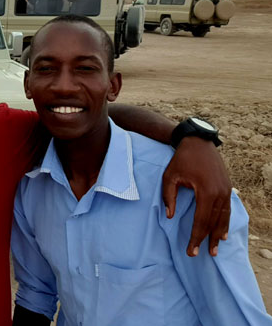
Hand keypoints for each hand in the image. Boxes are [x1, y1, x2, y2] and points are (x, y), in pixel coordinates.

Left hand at [162, 136, 231, 256]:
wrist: (198, 143)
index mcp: (206, 191)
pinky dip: (225, 222)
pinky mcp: (227, 188)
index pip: (201, 221)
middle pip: (214, 222)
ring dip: (219, 234)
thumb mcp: (169, 177)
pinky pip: (227, 209)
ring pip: (223, 218)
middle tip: (202, 254)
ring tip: (215, 248)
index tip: (191, 250)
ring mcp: (226, 191)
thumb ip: (169, 197)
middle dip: (207, 239)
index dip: (195, 237)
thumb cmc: (181, 159)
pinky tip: (223, 232)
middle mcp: (220, 193)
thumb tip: (170, 217)